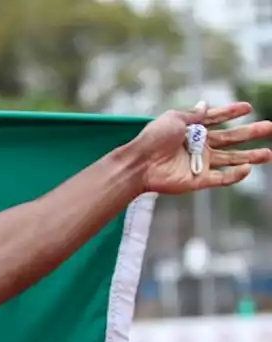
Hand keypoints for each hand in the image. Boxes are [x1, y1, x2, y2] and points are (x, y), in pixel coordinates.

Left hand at [132, 101, 271, 195]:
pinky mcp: (198, 180)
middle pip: (230, 139)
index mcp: (192, 129)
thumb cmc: (153, 138)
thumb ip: (193, 114)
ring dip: (250, 157)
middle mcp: (199, 146)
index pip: (217, 119)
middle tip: (270, 127)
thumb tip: (205, 104)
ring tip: (268, 154)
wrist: (140, 162)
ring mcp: (199, 163)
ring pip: (231, 160)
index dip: (231, 112)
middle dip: (250, 133)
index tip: (247, 108)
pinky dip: (235, 175)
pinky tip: (247, 169)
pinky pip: (220, 178)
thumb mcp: (174, 118)